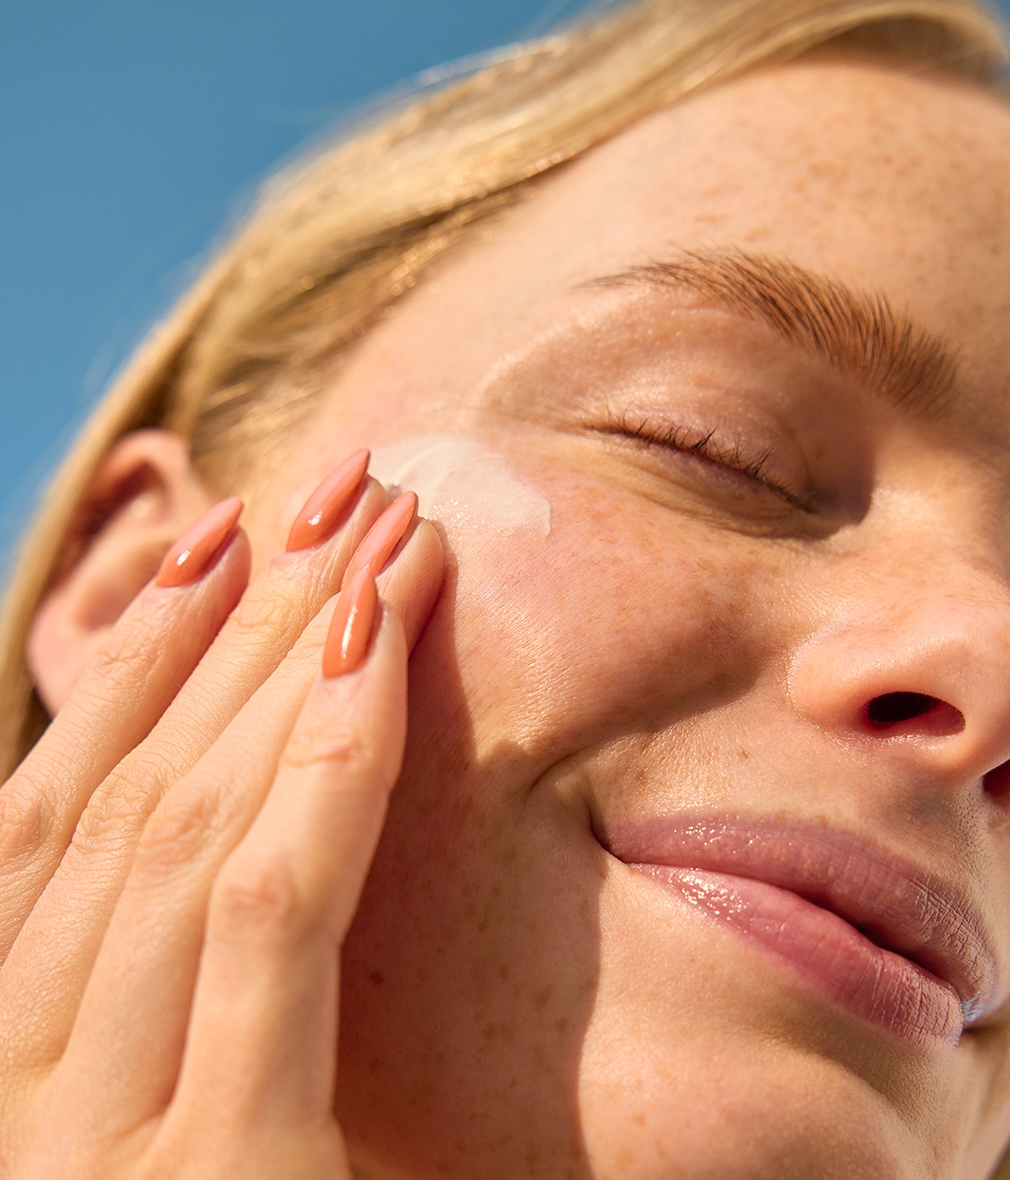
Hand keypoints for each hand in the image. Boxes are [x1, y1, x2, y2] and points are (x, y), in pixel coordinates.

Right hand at [0, 461, 443, 1176]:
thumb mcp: (183, 1130)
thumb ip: (185, 998)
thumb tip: (251, 837)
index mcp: (13, 1077)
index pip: (56, 827)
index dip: (134, 673)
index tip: (218, 551)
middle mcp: (20, 1093)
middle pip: (125, 799)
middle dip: (226, 627)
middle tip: (313, 493)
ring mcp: (91, 1142)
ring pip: (185, 828)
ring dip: (276, 658)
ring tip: (354, 529)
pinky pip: (267, 918)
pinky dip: (316, 771)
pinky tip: (366, 651)